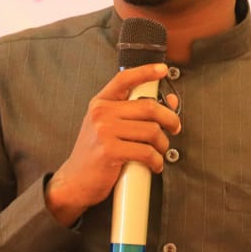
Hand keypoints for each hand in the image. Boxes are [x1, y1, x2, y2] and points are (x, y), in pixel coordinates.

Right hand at [44, 63, 180, 226]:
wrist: (75, 181)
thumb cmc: (96, 153)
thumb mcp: (110, 127)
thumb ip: (136, 113)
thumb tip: (169, 101)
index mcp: (100, 103)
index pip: (124, 79)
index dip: (145, 72)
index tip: (162, 70)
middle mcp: (101, 113)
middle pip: (148, 107)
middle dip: (169, 119)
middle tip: (175, 128)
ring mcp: (104, 132)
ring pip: (151, 131)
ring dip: (163, 144)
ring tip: (160, 152)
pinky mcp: (109, 151)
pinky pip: (146, 152)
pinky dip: (156, 160)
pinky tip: (154, 165)